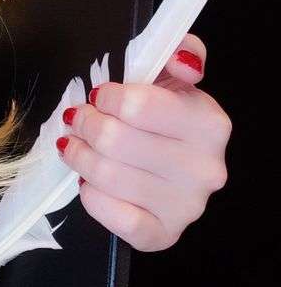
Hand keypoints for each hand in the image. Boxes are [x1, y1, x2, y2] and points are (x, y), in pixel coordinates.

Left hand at [55, 33, 231, 250]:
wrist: (171, 170)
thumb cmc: (163, 119)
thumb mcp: (172, 77)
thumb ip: (180, 51)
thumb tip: (180, 57)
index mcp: (210, 124)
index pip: (136, 105)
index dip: (107, 97)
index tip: (100, 96)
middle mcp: (205, 169)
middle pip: (115, 141)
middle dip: (86, 124)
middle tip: (79, 118)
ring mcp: (186, 206)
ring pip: (106, 176)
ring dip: (79, 155)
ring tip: (76, 144)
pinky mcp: (162, 235)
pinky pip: (112, 215)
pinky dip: (90, 195)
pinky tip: (89, 181)